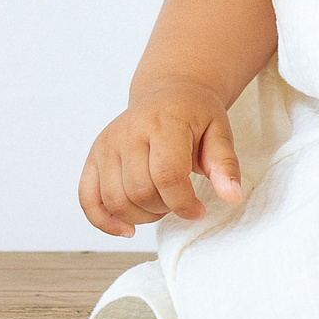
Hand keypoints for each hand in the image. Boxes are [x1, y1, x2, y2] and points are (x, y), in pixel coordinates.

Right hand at [79, 77, 242, 236]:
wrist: (167, 91)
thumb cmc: (195, 114)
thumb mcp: (219, 131)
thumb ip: (224, 164)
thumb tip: (231, 196)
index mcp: (164, 123)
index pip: (167, 176)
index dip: (184, 203)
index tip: (199, 210)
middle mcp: (129, 132)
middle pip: (140, 191)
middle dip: (164, 209)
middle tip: (179, 202)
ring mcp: (107, 145)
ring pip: (115, 200)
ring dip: (141, 216)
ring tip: (160, 204)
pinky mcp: (94, 157)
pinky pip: (88, 198)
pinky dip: (104, 220)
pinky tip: (126, 228)